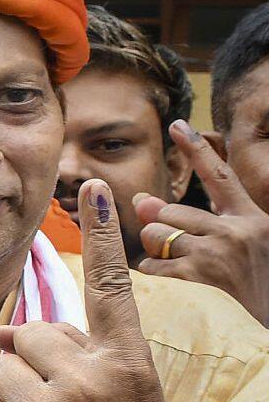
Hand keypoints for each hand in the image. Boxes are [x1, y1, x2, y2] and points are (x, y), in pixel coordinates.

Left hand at [0, 180, 185, 401]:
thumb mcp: (124, 396)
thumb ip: (75, 352)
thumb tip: (2, 330)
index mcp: (129, 365)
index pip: (112, 290)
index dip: (103, 235)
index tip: (95, 185)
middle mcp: (93, 384)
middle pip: (30, 332)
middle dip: (37, 360)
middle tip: (69, 401)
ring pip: (2, 368)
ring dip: (18, 395)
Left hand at [134, 119, 268, 324]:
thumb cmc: (265, 272)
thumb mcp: (251, 237)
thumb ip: (204, 219)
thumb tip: (144, 203)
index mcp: (250, 214)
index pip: (219, 174)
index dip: (197, 149)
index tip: (178, 125)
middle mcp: (237, 228)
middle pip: (173, 211)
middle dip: (154, 218)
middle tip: (151, 223)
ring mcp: (224, 252)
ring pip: (162, 235)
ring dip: (152, 243)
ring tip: (161, 250)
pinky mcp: (213, 276)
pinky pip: (162, 265)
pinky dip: (150, 267)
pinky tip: (152, 269)